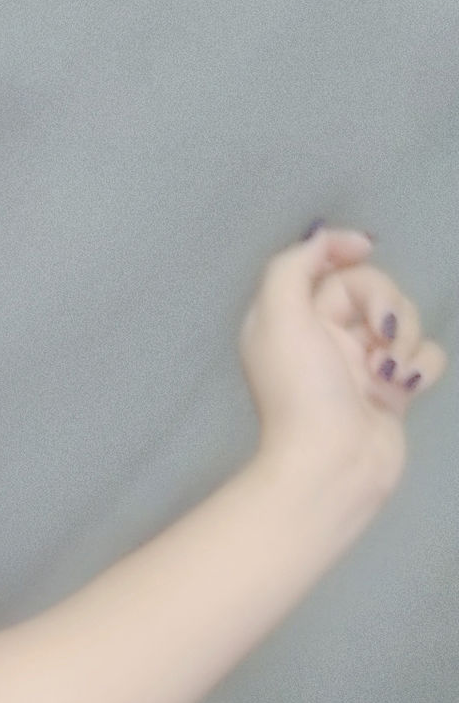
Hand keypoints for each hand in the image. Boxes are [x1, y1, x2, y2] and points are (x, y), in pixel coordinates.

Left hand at [239, 226, 444, 504]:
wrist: (334, 464)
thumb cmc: (302, 391)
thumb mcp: (278, 317)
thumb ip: (292, 267)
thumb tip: (324, 237)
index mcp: (288, 316)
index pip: (322, 264)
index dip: (343, 249)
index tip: (366, 247)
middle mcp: (322, 335)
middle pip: (372, 287)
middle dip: (384, 303)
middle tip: (377, 337)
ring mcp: (361, 362)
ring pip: (403, 319)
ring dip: (403, 340)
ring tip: (385, 374)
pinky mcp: (393, 386)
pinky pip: (423, 355)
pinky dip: (421, 367)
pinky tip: (401, 389)